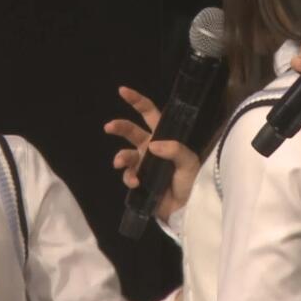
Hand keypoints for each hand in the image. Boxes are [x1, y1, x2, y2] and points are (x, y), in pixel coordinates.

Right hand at [104, 86, 199, 221]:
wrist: (187, 209)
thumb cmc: (191, 182)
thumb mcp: (189, 163)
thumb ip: (175, 150)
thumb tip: (152, 145)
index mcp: (163, 138)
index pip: (149, 114)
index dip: (137, 101)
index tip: (122, 91)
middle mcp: (150, 148)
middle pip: (131, 131)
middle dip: (119, 127)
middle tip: (109, 127)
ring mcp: (143, 164)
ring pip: (125, 155)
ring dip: (121, 157)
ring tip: (120, 163)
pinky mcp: (138, 180)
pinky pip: (128, 175)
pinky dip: (129, 178)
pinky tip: (136, 183)